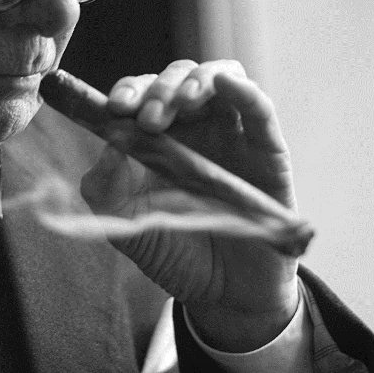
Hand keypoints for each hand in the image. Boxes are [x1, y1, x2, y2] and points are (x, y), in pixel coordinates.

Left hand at [80, 60, 299, 351]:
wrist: (225, 295)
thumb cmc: (175, 254)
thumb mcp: (126, 228)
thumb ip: (106, 191)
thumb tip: (107, 148)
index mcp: (157, 137)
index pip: (141, 94)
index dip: (128, 91)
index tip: (115, 108)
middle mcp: (194, 127)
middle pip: (177, 78)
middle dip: (160, 90)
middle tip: (149, 120)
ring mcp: (232, 134)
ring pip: (218, 79)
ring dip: (197, 82)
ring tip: (182, 103)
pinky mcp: (267, 151)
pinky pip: (260, 111)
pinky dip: (244, 91)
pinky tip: (228, 84)